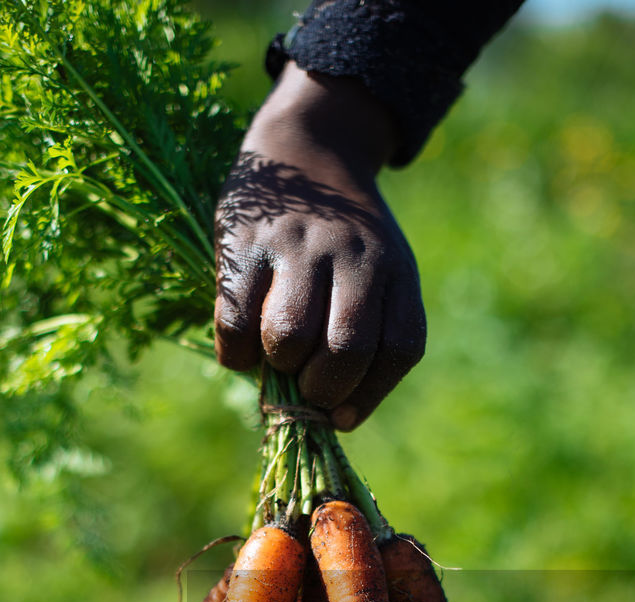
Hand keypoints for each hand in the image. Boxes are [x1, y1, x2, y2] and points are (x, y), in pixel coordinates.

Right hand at [214, 64, 425, 429]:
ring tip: (275, 356)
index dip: (368, 395)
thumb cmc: (342, 240)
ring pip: (289, 338)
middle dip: (321, 389)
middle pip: (345, 350)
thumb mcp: (378, 274)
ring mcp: (298, 246)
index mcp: (395, 270)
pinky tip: (241, 350)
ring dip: (279, 366)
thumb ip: (368, 335)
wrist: (306, 149)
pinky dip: (236, 354)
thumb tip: (331, 419)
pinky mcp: (245, 243)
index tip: (342, 414)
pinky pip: (236, 323)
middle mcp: (353, 255)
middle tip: (305, 388)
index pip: (398, 348)